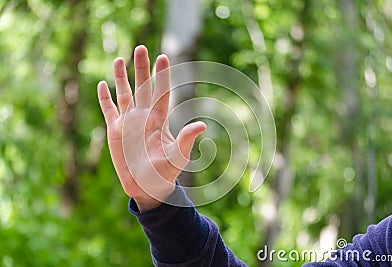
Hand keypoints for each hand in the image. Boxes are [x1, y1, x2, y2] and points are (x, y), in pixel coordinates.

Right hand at [97, 45, 205, 211]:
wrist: (148, 186)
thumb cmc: (166, 173)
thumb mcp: (178, 157)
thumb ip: (186, 140)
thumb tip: (202, 126)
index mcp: (159, 119)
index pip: (160, 91)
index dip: (162, 75)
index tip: (163, 56)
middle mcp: (144, 116)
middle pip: (142, 87)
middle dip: (141, 68)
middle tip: (140, 48)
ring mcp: (129, 122)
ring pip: (124, 94)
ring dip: (122, 78)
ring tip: (121, 59)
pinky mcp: (115, 131)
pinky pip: (109, 110)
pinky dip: (105, 98)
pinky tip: (102, 85)